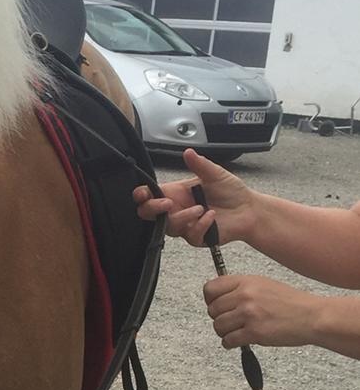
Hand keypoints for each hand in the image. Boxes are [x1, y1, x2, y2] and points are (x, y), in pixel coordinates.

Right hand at [132, 148, 254, 244]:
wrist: (250, 210)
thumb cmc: (232, 192)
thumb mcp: (216, 174)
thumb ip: (200, 165)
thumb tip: (188, 152)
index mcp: (176, 192)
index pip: (149, 195)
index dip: (141, 195)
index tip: (143, 194)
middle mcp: (176, 209)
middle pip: (148, 214)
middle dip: (153, 208)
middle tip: (168, 204)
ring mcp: (184, 225)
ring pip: (169, 227)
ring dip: (182, 217)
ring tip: (201, 208)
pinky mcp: (195, 237)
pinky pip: (190, 235)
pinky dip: (200, 225)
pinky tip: (212, 216)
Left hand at [203, 274, 324, 348]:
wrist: (313, 316)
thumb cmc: (290, 302)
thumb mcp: (263, 284)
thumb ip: (240, 288)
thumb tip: (216, 296)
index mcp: (246, 281)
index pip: (210, 288)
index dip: (210, 300)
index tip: (217, 306)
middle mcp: (245, 295)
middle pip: (212, 310)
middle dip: (219, 318)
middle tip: (231, 322)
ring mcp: (249, 314)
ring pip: (218, 326)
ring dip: (224, 332)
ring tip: (237, 331)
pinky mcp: (254, 332)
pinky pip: (228, 341)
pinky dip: (230, 344)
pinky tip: (239, 341)